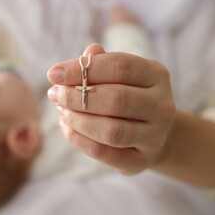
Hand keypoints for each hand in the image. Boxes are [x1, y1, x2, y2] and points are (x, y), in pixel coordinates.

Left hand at [47, 44, 175, 173]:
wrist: (150, 135)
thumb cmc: (127, 97)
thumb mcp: (119, 76)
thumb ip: (101, 63)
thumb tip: (87, 52)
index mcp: (156, 75)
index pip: (120, 66)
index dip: (83, 69)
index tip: (53, 74)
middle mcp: (162, 106)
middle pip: (116, 99)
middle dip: (76, 96)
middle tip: (54, 94)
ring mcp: (154, 137)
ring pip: (111, 130)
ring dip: (77, 120)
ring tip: (61, 111)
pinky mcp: (140, 161)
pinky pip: (103, 152)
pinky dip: (78, 140)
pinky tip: (66, 128)